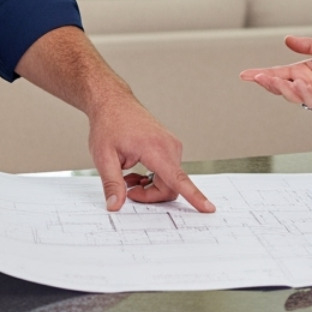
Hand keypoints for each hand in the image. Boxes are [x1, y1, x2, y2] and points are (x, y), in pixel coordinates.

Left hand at [87, 93, 214, 213]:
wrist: (113, 102)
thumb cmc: (109, 124)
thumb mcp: (103, 157)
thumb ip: (112, 183)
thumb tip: (115, 206)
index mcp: (155, 148)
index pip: (177, 179)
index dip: (194, 196)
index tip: (208, 208)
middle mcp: (169, 146)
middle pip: (170, 186)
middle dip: (150, 195)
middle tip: (127, 189)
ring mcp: (172, 145)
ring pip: (170, 180)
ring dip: (150, 185)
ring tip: (128, 176)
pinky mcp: (170, 146)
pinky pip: (169, 171)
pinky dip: (154, 177)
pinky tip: (137, 170)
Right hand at [239, 36, 311, 116]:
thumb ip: (308, 45)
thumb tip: (287, 40)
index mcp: (303, 72)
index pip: (278, 73)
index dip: (262, 74)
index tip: (245, 74)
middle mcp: (306, 86)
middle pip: (281, 86)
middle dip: (267, 82)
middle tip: (256, 77)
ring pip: (292, 95)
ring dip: (281, 88)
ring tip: (272, 80)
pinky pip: (311, 101)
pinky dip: (303, 93)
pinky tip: (299, 85)